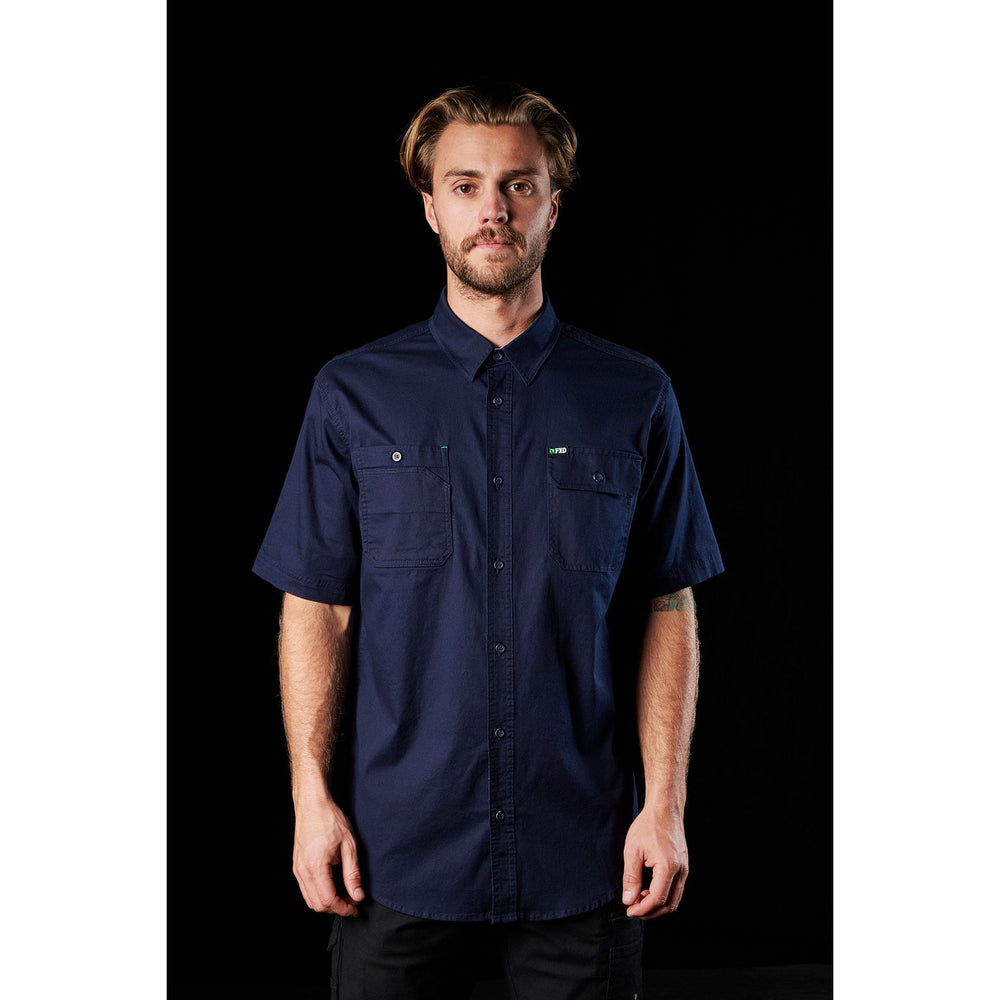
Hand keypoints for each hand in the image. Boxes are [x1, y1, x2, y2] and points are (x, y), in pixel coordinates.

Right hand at [291, 794, 364, 915]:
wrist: (313, 804)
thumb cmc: (331, 820)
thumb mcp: (349, 845)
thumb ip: (353, 873)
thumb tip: (358, 896)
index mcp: (315, 866)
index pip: (328, 900)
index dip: (344, 909)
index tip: (356, 909)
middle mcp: (302, 871)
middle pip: (317, 905)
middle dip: (336, 908)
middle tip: (353, 901)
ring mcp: (297, 869)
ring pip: (310, 900)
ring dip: (327, 903)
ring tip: (345, 894)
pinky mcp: (296, 866)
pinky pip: (306, 889)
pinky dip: (319, 894)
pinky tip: (333, 886)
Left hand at [621, 806, 688, 918]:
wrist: (665, 809)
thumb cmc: (648, 825)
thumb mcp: (633, 850)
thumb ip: (631, 877)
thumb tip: (629, 900)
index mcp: (668, 867)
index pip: (657, 899)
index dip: (642, 909)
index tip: (629, 910)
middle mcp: (681, 871)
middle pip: (668, 904)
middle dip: (650, 911)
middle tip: (633, 910)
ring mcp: (684, 869)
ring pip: (674, 899)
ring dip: (657, 906)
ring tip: (639, 901)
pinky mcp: (683, 867)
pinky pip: (676, 889)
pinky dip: (663, 896)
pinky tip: (648, 891)